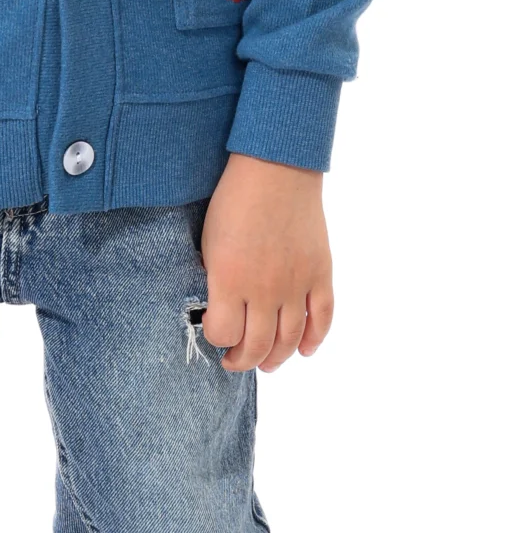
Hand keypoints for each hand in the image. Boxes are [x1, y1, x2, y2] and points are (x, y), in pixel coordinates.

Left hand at [200, 154, 333, 372]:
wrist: (276, 168)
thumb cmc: (234, 198)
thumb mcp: (209, 241)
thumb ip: (215, 278)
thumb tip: (220, 306)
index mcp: (230, 279)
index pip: (223, 333)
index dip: (217, 339)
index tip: (214, 333)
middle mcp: (264, 289)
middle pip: (256, 346)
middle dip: (242, 360)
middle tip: (235, 361)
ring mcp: (296, 283)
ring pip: (289, 340)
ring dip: (276, 358)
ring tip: (266, 364)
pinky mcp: (320, 273)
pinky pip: (322, 318)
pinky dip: (315, 339)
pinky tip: (305, 351)